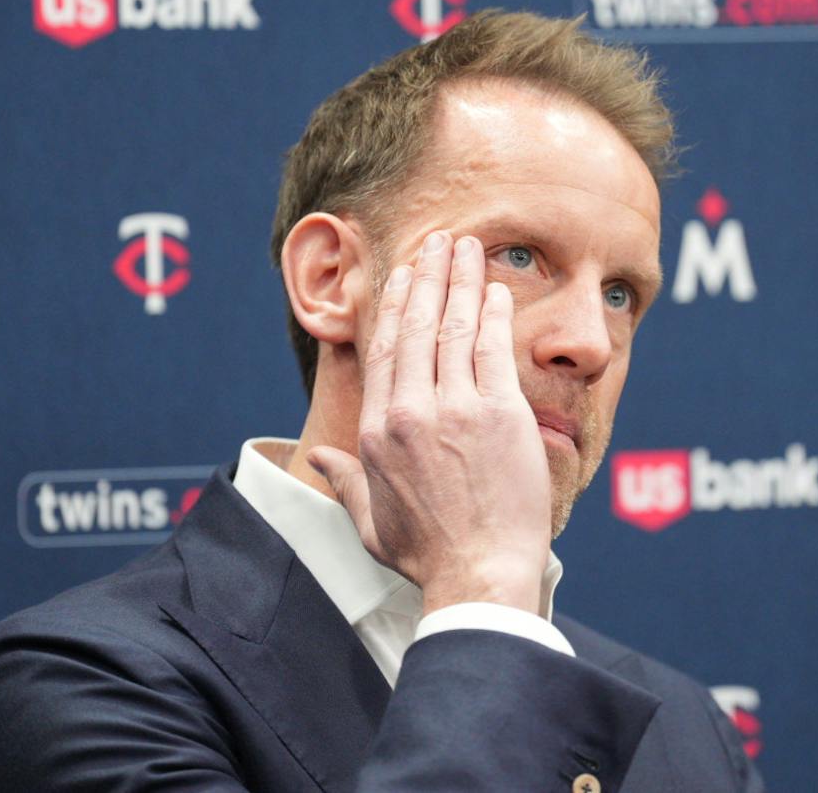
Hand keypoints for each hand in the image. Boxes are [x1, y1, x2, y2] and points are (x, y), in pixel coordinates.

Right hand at [308, 231, 550, 614]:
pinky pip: (493, 351)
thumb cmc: (428, 555)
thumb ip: (344, 481)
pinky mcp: (500, 415)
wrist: (479, 574)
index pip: (385, 352)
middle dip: (428, 277)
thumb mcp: (370, 520)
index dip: (395, 307)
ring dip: (461, 281)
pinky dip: (494, 315)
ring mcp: (456, 410)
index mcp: (376, 432)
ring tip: (467, 248)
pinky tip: (496, 290)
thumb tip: (317, 462)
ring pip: (455, 329)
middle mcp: (411, 412)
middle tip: (437, 242)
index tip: (404, 276)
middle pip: (417, 328)